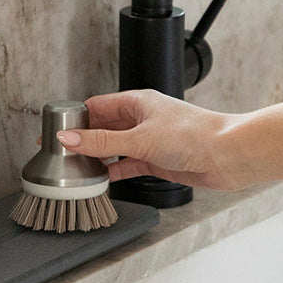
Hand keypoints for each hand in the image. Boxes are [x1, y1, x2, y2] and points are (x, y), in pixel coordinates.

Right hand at [57, 90, 282, 192]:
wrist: (229, 155)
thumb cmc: (194, 135)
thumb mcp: (139, 138)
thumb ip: (101, 141)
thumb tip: (68, 139)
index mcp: (136, 102)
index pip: (95, 106)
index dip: (73, 118)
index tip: (53, 130)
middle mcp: (141, 119)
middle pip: (102, 127)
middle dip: (82, 139)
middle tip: (58, 153)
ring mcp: (149, 140)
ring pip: (114, 147)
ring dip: (97, 157)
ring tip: (74, 169)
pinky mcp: (158, 159)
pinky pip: (128, 164)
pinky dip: (114, 171)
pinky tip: (101, 180)